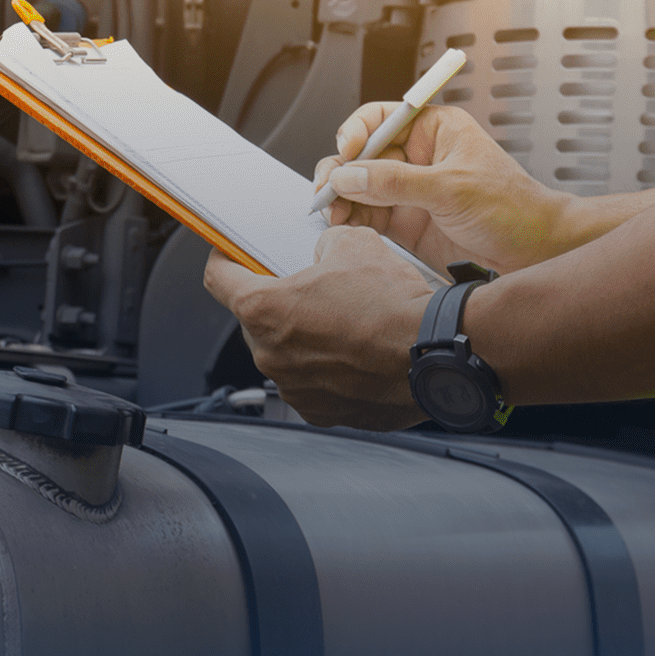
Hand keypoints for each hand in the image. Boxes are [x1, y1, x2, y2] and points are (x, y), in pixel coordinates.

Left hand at [203, 226, 432, 429]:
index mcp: (264, 309)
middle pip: (256, 320)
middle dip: (279, 303)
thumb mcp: (352, 243)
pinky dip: (327, 369)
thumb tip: (323, 254)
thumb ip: (322, 246)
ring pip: (286, 354)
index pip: (218, 279)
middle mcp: (270, 354)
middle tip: (312, 290)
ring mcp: (295, 388)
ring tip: (346, 323)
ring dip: (305, 338)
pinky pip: (312, 383)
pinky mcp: (321, 412)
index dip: (223, 261)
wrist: (436, 353)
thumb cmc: (393, 304)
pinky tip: (357, 353)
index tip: (229, 257)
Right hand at [312, 103, 573, 274]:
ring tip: (333, 214)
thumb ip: (397, 182)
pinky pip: (366, 215)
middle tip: (328, 191)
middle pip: (361, 155)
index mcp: (434, 130)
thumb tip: (350, 176)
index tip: (346, 153)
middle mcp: (416, 157)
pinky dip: (350, 220)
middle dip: (340, 171)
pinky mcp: (405, 222)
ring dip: (340, 199)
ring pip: (358, 187)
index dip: (356, 133)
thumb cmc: (515, 209)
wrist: (536, 253)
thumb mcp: (453, 188)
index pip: (380, 119)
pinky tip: (345, 227)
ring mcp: (408, 191)